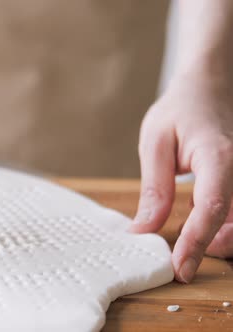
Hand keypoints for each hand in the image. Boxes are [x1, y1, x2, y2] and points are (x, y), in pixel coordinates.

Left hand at [132, 70, 232, 282]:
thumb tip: (143, 229)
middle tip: (182, 259)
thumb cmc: (180, 111)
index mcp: (220, 156)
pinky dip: (223, 228)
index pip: (213, 207)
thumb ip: (154, 188)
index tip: (180, 268)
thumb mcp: (155, 143)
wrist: (210, 88)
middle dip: (214, 248)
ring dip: (221, 241)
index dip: (196, 242)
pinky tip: (199, 227)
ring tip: (188, 246)